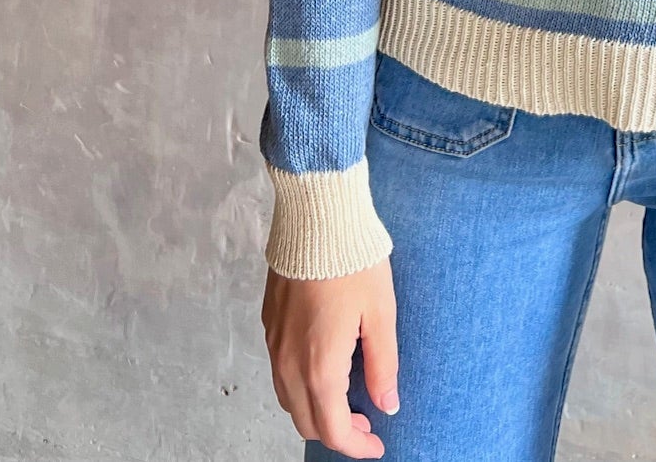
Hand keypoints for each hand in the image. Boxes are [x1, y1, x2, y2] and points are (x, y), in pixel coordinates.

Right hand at [262, 258, 399, 457]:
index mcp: (320, 367)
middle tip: (367, 422)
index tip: (378, 445)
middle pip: (307, 422)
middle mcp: (289, 363)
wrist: (316, 216)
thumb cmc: (353, 260)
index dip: (357, 446)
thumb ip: (383, 365)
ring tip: (347, 396)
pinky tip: (325, 365)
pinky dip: (301, 385)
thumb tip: (387, 404)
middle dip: (337, 432)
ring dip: (316, 410)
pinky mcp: (269, 323)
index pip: (334, 430)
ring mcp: (274, 344)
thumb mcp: (381, 313)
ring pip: (289, 400)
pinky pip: (279, 372)